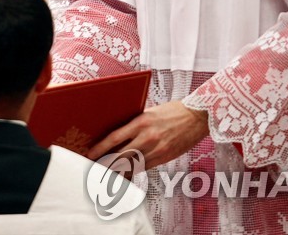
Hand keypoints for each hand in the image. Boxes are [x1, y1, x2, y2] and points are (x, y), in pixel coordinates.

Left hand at [87, 100, 208, 168]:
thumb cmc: (172, 111)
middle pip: (121, 156)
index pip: (114, 138)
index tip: (90, 155)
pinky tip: (125, 176)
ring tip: (106, 176)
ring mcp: (157, 149)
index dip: (100, 148)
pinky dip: (133, 172)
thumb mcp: (149, 112)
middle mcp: (147, 137)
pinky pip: (145, 167)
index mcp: (141, 122)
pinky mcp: (165, 157)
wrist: (197, 116)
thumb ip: (134, 124)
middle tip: (94, 170)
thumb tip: (118, 136)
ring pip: (132, 165)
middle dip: (106, 164)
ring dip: (118, 172)